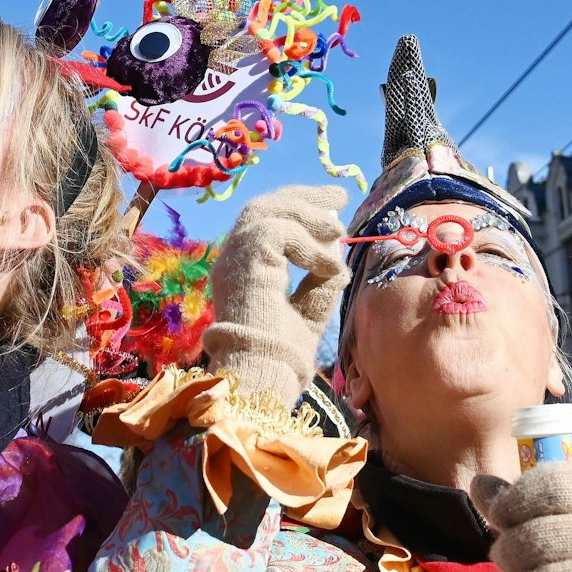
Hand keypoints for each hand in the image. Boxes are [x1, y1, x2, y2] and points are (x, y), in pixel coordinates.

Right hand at [202, 184, 349, 406]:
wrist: (265, 374)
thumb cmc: (281, 355)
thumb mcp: (309, 312)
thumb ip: (319, 283)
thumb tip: (339, 257)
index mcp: (242, 270)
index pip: (265, 222)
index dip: (298, 208)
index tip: (333, 207)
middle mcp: (231, 259)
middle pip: (264, 207)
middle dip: (304, 198)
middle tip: (339, 197)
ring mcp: (233, 257)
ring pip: (269, 210)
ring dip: (309, 215)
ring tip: (339, 230)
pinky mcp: (244, 259)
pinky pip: (280, 231)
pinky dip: (309, 245)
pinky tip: (328, 265)